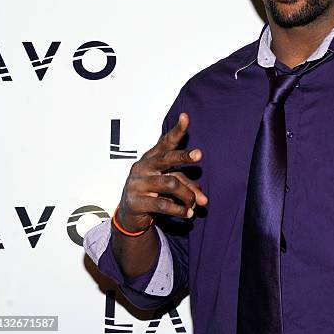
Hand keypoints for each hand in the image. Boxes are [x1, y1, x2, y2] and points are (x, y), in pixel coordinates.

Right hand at [117, 112, 207, 232]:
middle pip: (166, 158)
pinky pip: (163, 204)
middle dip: (183, 155)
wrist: (130, 216)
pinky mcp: (135, 202)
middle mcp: (143, 167)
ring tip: (195, 204)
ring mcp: (137, 184)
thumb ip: (187, 187)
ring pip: (170, 184)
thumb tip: (203, 199)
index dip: (176, 130)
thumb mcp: (170, 187)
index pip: (165, 142)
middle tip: (199, 153)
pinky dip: (179, 209)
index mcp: (151, 159)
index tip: (185, 117)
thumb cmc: (152, 194)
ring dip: (187, 195)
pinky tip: (187, 214)